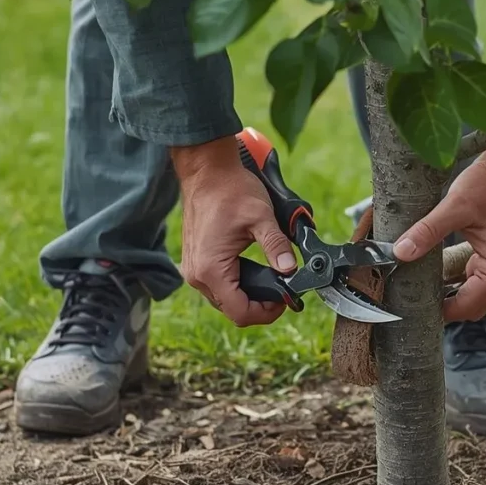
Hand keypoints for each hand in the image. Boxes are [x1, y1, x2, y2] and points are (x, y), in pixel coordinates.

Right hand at [172, 136, 296, 326]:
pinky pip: (218, 285)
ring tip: (272, 278)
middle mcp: (197, 275)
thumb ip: (277, 247)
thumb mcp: (261, 218)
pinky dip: (238, 283)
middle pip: (232, 309)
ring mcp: (194, 269)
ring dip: (248, 294)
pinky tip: (254, 269)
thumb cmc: (230, 190)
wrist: (206, 171)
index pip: (240, 312)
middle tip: (283, 289)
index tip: (285, 300)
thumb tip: (291, 270)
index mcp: (211, 269)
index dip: (266, 313)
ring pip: (225, 299)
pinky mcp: (195, 262)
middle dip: (260, 305)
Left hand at [393, 136, 485, 321]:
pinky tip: (429, 270)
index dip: (434, 310)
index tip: (405, 302)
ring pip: (467, 297)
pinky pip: (470, 283)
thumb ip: (428, 231)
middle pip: (465, 307)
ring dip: (443, 292)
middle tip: (404, 292)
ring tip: (413, 281)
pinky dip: (451, 280)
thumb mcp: (457, 205)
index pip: (462, 308)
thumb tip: (399, 252)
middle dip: (437, 303)